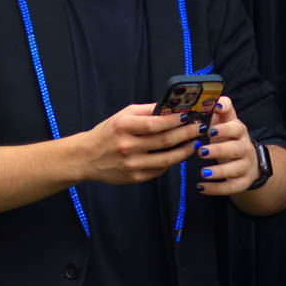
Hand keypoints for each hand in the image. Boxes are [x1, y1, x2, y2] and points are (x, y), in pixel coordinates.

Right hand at [80, 103, 205, 185]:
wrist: (86, 157)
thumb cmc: (108, 133)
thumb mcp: (123, 116)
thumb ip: (147, 111)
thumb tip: (172, 107)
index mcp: (123, 127)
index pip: (154, 124)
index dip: (174, 121)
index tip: (188, 116)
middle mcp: (127, 146)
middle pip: (164, 141)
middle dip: (186, 134)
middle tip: (199, 128)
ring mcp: (131, 164)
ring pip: (166, 159)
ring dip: (184, 151)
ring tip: (195, 143)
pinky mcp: (135, 177)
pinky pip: (159, 170)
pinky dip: (172, 162)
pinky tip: (179, 154)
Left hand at [193, 97, 262, 194]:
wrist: (249, 160)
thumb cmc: (229, 138)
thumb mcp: (227, 122)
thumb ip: (221, 109)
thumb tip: (215, 99)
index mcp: (239, 132)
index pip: (236, 128)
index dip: (225, 129)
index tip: (210, 130)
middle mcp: (244, 148)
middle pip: (236, 149)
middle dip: (219, 151)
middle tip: (201, 152)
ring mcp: (245, 166)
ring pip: (235, 170)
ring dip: (219, 172)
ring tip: (203, 172)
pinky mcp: (243, 182)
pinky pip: (232, 187)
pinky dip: (217, 189)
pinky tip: (202, 187)